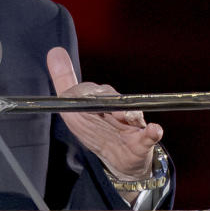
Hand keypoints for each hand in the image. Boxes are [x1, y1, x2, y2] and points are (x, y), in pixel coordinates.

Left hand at [47, 47, 162, 192]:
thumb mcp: (75, 108)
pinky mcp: (143, 141)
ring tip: (123, 117)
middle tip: (101, 107)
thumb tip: (54, 51)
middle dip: (108, 100)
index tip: (82, 95)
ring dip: (128, 114)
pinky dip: (153, 132)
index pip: (94, 91)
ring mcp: (132, 124)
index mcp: (101, 102)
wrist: (119, 160)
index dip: (88, 91)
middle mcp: (118, 109)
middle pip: (114, 98)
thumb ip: (64, 81)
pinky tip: (155, 130)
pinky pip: (150, 135)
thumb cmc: (96, 129)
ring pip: (132, 114)